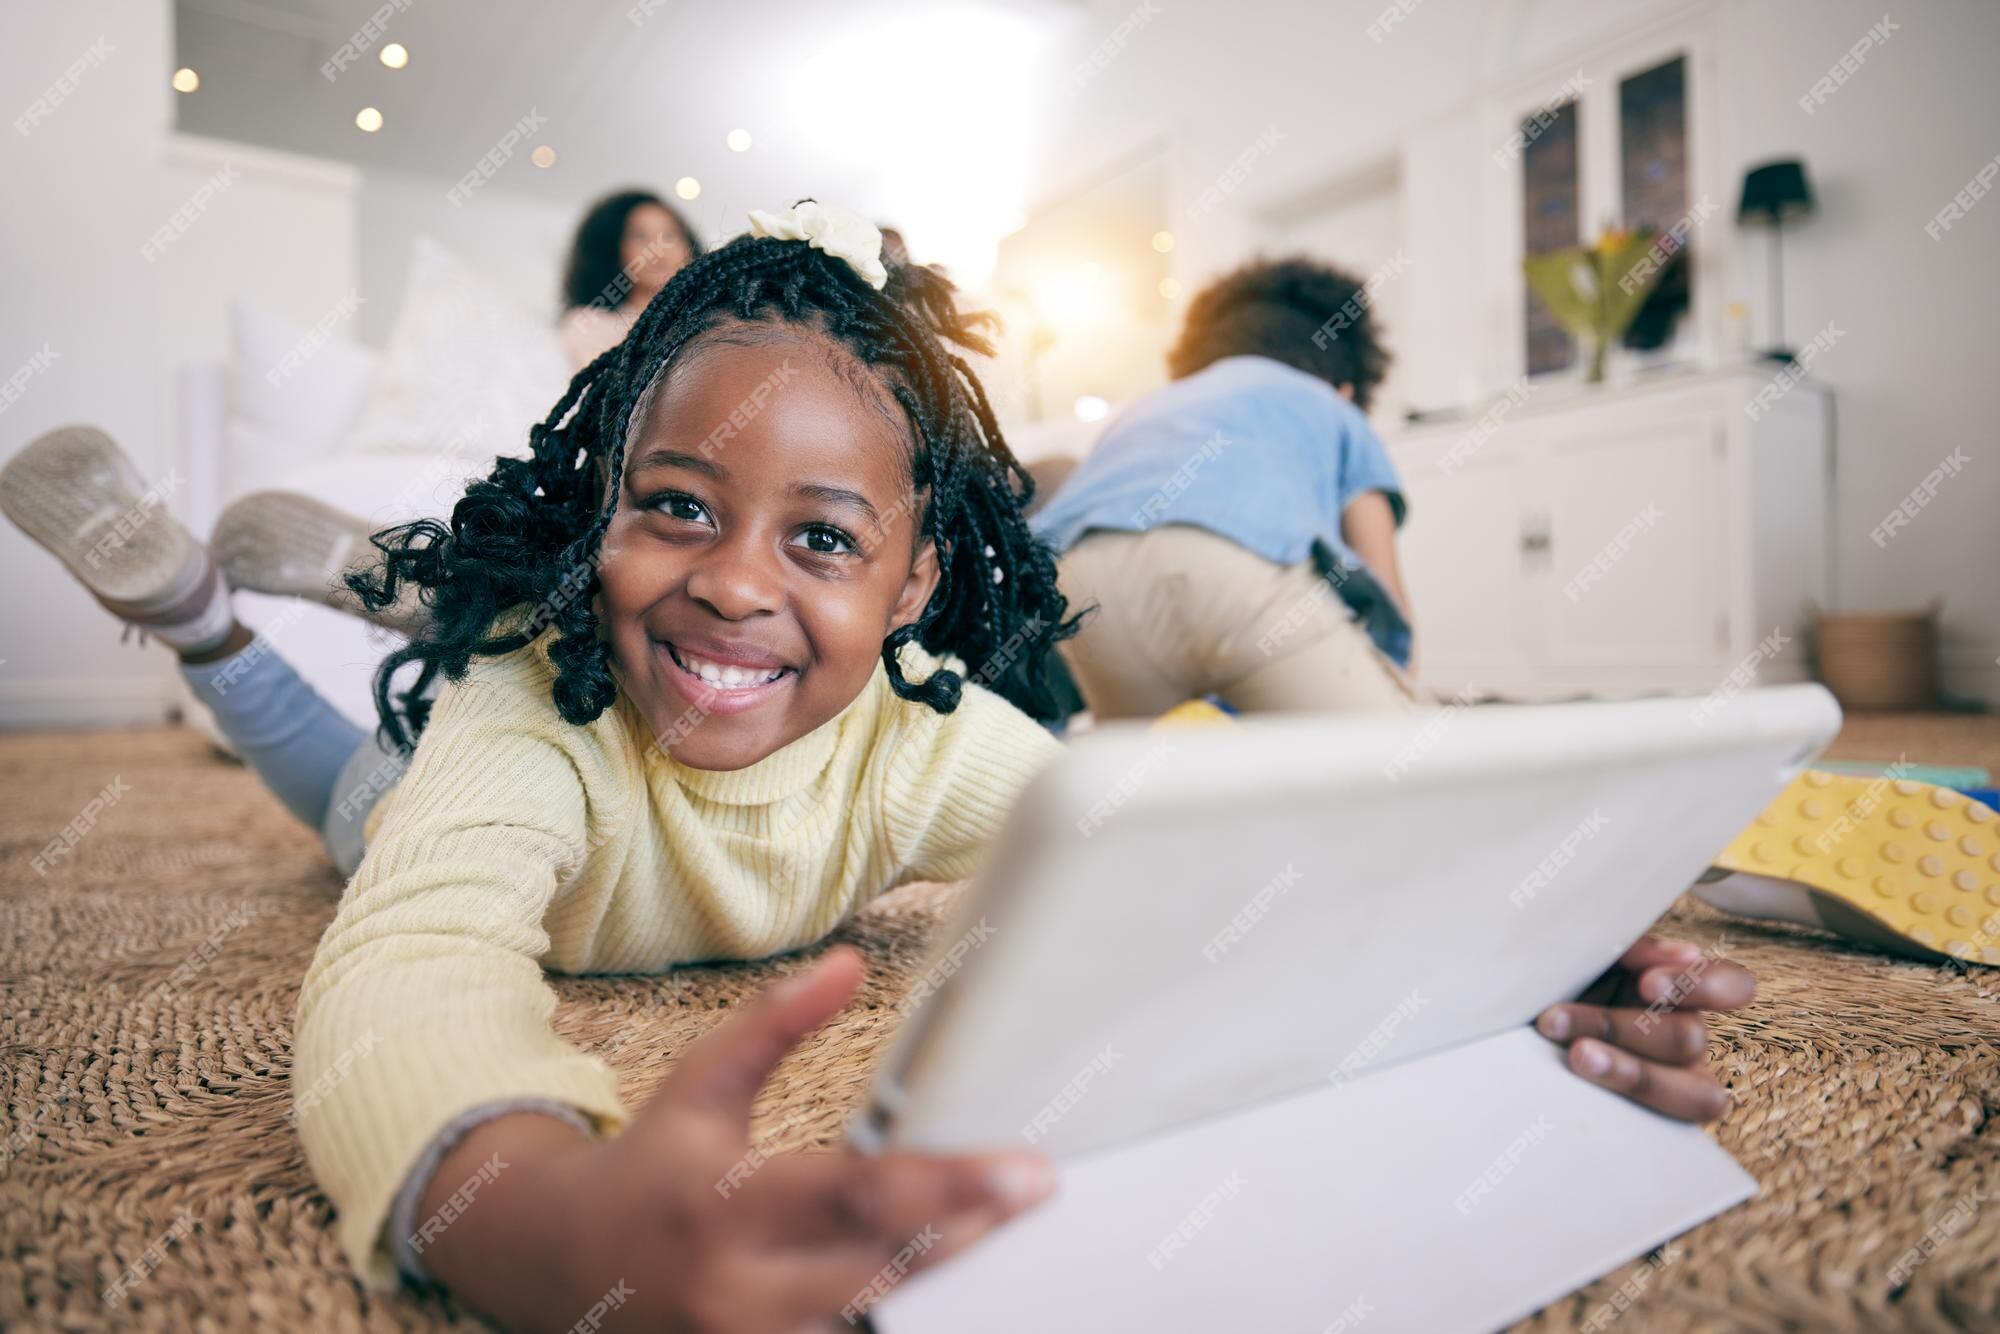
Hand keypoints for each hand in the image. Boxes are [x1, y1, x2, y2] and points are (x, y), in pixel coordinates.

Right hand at [420, 947, 1055, 1332]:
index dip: (951, 1186)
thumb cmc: (651, 1167)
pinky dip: (897, 1308)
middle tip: (1031, 1189)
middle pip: (888, 1269)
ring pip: (877, 1318)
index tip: (1025, 1171)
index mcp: (726, 1206)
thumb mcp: (702, 1083)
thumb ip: (774, 1024)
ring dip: (943, 1276)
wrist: (562, 1266)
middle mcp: (740, 1292)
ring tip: (991, 1224)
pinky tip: (937, 1274)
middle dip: (969, 1230)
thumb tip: (848, 963)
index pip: (859, 1197)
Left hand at [1533, 936, 1753, 1122]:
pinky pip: (1668, 1123)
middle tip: (1553, 1019)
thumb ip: (1632, 947)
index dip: (1701, 986)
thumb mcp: (1586, 955)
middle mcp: (1686, 1034)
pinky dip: (1628, 1097)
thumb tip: (1689, 953)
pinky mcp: (1655, 1119)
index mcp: (1679, 990)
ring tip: (1576, 1057)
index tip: (1644, 983)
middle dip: (1617, 1029)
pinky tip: (1584, 1081)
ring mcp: (1676, 1082)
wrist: (1505, 1023)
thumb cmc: (1552, 980)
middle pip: (1689, 1038)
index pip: (1734, 986)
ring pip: (1692, 1091)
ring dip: (1627, 1072)